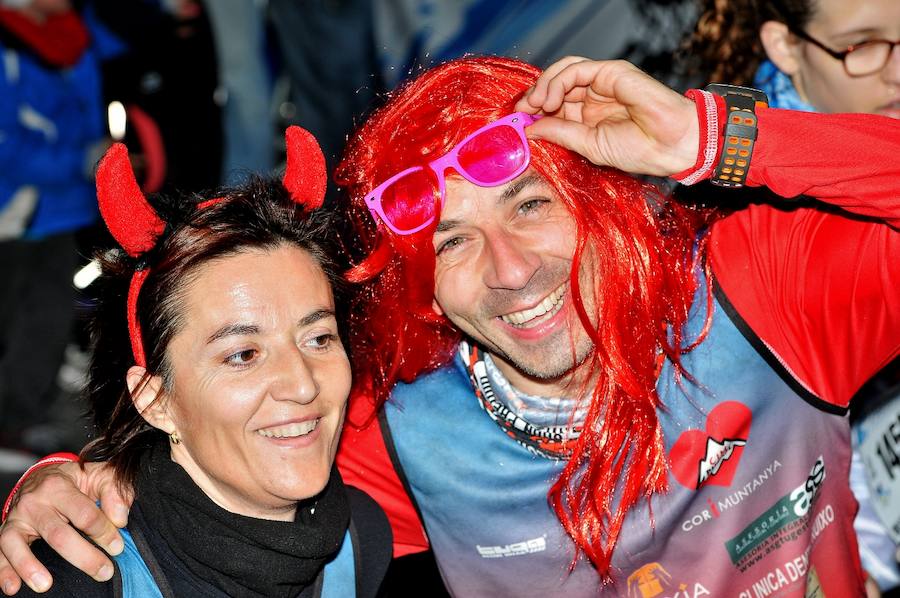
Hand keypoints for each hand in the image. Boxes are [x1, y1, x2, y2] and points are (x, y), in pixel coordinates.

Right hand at [0, 462, 130, 594]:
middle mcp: (34, 502)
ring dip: (30, 567)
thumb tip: (120, 519)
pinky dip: (4, 571)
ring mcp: (17, 519)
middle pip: (57, 534)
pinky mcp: (6, 532)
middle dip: (83, 556)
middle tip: (104, 572)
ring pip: (18, 544)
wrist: (44, 477)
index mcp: (59, 486)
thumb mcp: (100, 475)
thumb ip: (115, 491)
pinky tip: (12, 587)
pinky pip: (0, 553)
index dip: (104, 532)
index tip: (117, 547)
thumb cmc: (77, 480)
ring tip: (46, 585)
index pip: (84, 514)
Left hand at [515, 57, 699, 176]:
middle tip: (521, 110)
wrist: (672, 145)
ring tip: (535, 104)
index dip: (534, 110)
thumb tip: (530, 128)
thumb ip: (560, 133)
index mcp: (589, 116)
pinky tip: (550, 98)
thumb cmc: (640, 150)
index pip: (555, 105)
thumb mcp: (589, 146)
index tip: (518, 121)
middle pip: (555, 86)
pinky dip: (557, 80)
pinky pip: (576, 68)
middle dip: (534, 96)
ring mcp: (602, 83)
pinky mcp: (611, 71)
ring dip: (543, 85)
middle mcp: (593, 97)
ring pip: (563, 72)